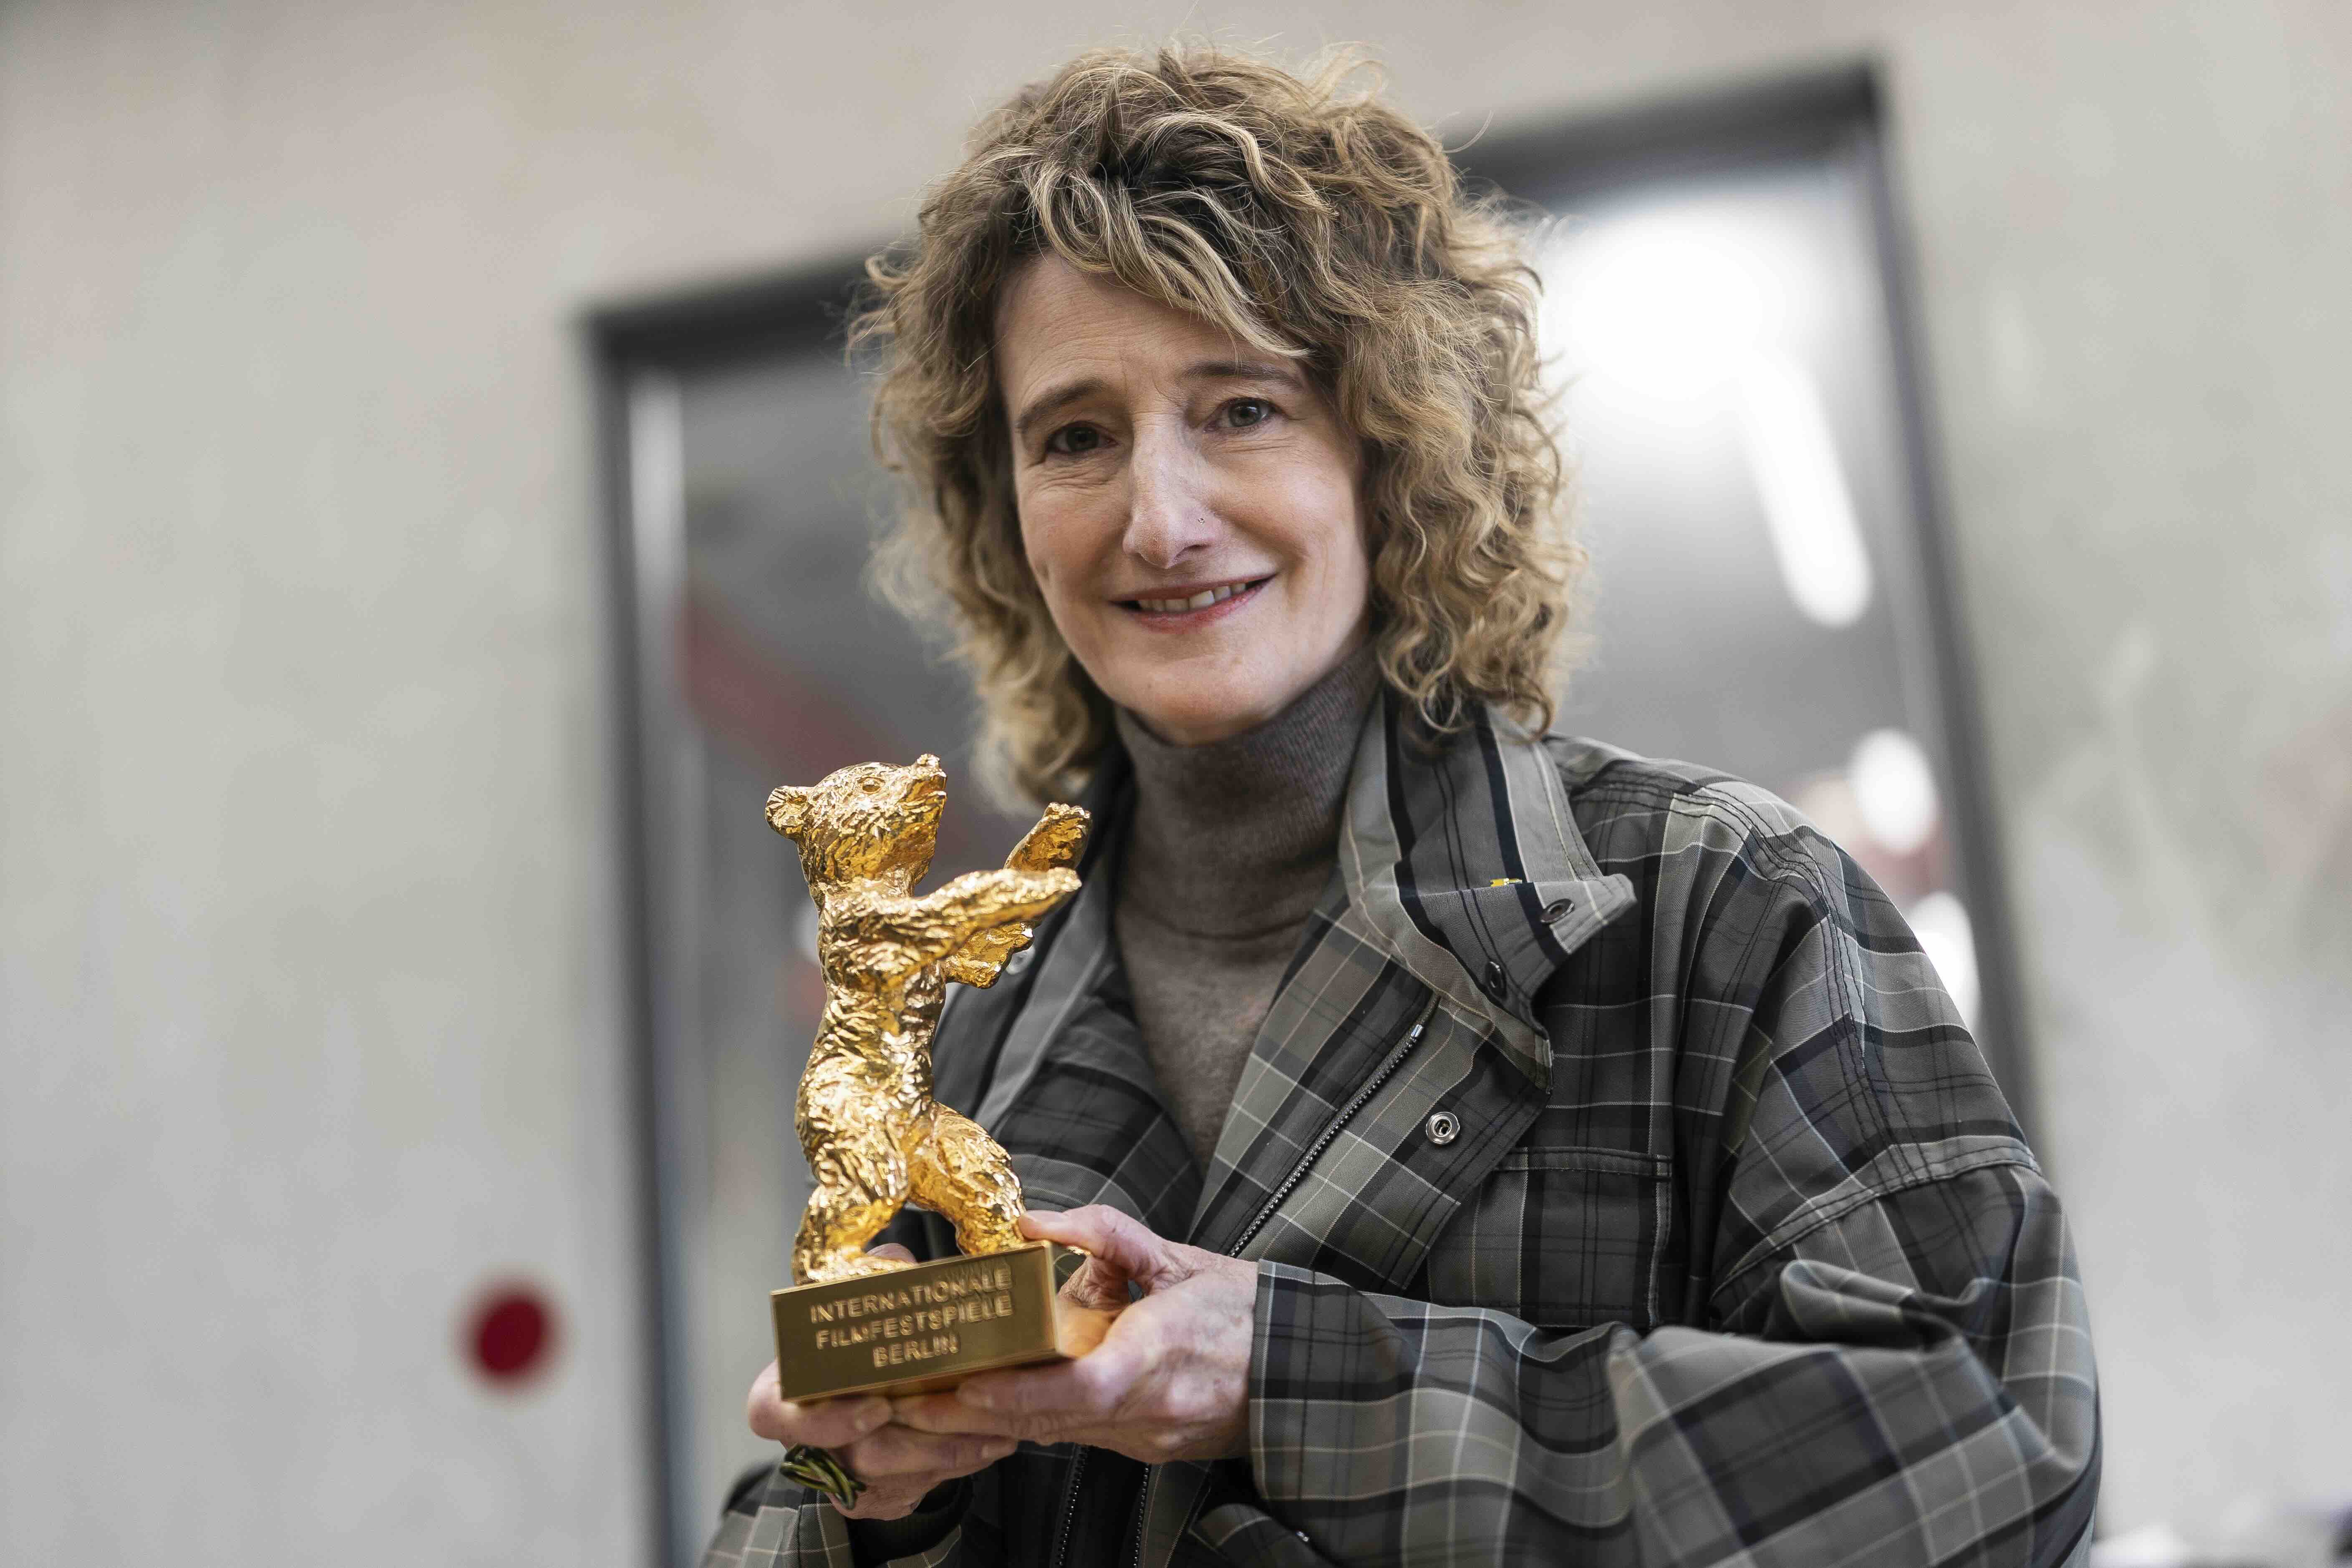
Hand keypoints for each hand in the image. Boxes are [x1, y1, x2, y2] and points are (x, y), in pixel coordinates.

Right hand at [745, 1245, 1016, 1519]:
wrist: (870, 1379)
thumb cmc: (860, 1334)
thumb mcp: (860, 1296)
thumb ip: (874, 1276)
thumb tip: (900, 1262)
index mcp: (785, 1389)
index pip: (773, 1415)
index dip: (824, 1418)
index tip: (879, 1406)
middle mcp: (806, 1439)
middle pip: (855, 1457)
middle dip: (920, 1445)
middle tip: (971, 1419)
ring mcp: (837, 1473)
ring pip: (891, 1481)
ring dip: (949, 1457)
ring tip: (999, 1431)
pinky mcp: (870, 1495)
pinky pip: (910, 1493)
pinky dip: (953, 1471)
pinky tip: (989, 1445)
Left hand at [889, 1207, 1256, 1464]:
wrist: (1300, 1367)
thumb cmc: (1243, 1307)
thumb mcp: (1177, 1253)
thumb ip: (1104, 1231)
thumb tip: (1032, 1222)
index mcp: (1163, 1350)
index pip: (1083, 1386)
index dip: (1020, 1392)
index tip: (967, 1384)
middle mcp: (1153, 1406)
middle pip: (1051, 1423)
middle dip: (975, 1418)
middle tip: (908, 1405)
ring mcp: (1150, 1436)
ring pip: (1058, 1436)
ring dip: (993, 1426)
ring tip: (927, 1410)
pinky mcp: (1148, 1448)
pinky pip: (1080, 1438)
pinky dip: (1034, 1425)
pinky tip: (989, 1413)